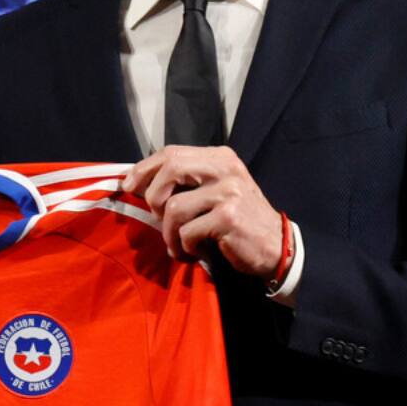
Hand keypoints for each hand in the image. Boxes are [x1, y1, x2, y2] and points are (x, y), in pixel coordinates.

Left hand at [122, 145, 285, 279]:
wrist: (277, 247)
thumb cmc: (238, 221)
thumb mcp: (216, 191)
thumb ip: (185, 182)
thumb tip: (136, 181)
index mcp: (220, 157)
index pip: (172, 152)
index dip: (145, 168)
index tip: (129, 185)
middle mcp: (225, 169)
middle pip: (171, 168)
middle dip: (153, 196)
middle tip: (155, 217)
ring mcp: (228, 192)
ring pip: (173, 207)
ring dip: (168, 233)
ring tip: (178, 245)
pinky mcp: (229, 218)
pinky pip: (187, 232)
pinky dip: (184, 247)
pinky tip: (195, 252)